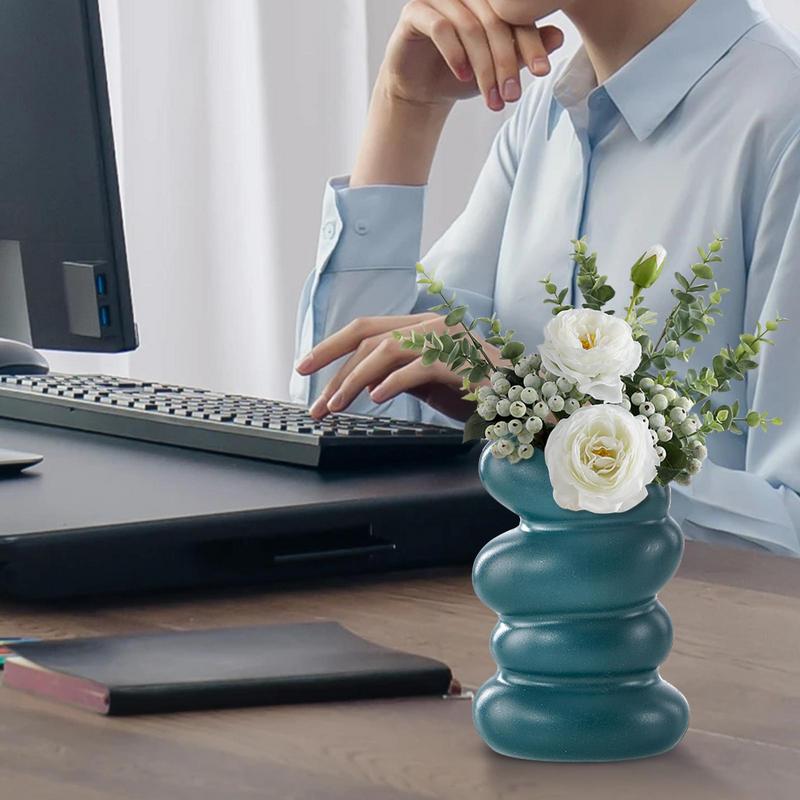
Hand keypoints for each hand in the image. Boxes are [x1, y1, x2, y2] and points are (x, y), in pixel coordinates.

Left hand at [295, 314, 500, 420]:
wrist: (522, 401)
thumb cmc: (473, 392)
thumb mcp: (424, 382)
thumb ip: (394, 373)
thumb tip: (358, 383)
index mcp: (418, 327)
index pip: (364, 329)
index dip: (330, 347)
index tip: (304, 369)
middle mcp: (429, 325)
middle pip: (367, 337)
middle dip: (333, 369)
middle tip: (315, 402)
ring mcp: (446, 339)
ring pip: (386, 350)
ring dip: (354, 380)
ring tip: (336, 406)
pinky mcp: (459, 359)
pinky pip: (417, 366)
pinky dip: (392, 381)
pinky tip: (376, 399)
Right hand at [382, 0, 563, 111]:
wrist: (421, 91)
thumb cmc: (461, 74)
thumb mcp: (497, 67)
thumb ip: (523, 51)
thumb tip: (559, 36)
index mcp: (488, 0)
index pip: (516, 14)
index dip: (532, 42)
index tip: (542, 71)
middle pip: (494, 21)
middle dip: (506, 62)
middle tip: (512, 95)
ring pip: (470, 27)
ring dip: (483, 67)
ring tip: (490, 97)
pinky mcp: (415, 11)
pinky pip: (440, 28)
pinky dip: (455, 54)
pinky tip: (463, 76)